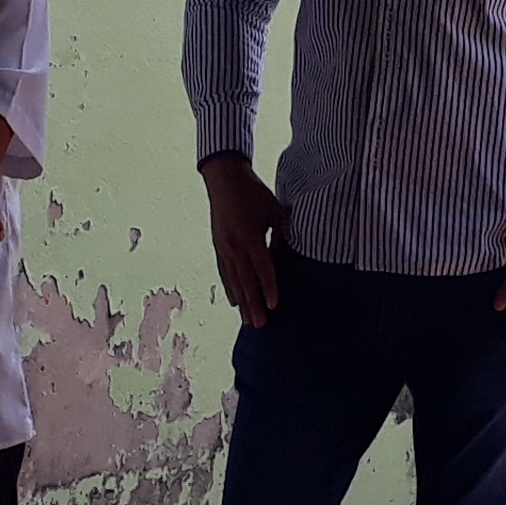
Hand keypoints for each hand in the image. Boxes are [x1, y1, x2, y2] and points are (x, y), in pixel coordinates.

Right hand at [202, 155, 284, 325]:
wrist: (224, 179)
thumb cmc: (254, 193)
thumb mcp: (274, 211)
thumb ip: (281, 235)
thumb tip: (287, 258)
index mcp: (250, 236)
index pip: (262, 268)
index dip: (269, 288)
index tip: (275, 306)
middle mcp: (234, 246)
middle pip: (246, 281)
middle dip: (253, 304)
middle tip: (260, 325)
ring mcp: (223, 247)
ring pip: (234, 281)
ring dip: (242, 302)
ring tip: (248, 321)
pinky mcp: (218, 247)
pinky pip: (225, 273)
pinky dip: (231, 288)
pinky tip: (235, 301)